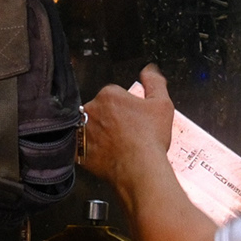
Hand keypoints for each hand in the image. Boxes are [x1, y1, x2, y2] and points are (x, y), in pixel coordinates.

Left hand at [80, 64, 175, 191]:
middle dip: (111, 118)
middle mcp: (91, 109)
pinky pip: (82, 147)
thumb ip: (155, 82)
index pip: (114, 94)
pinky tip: (107, 155)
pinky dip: (92, 150)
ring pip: (91, 127)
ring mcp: (82, 130)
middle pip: (101, 110)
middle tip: (127, 132)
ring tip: (118, 145)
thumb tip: (149, 70)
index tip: (133, 118)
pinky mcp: (78, 151)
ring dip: (100, 133)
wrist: (140, 170)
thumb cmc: (150, 139)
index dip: (126, 106)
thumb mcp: (162, 104)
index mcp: (109, 95)